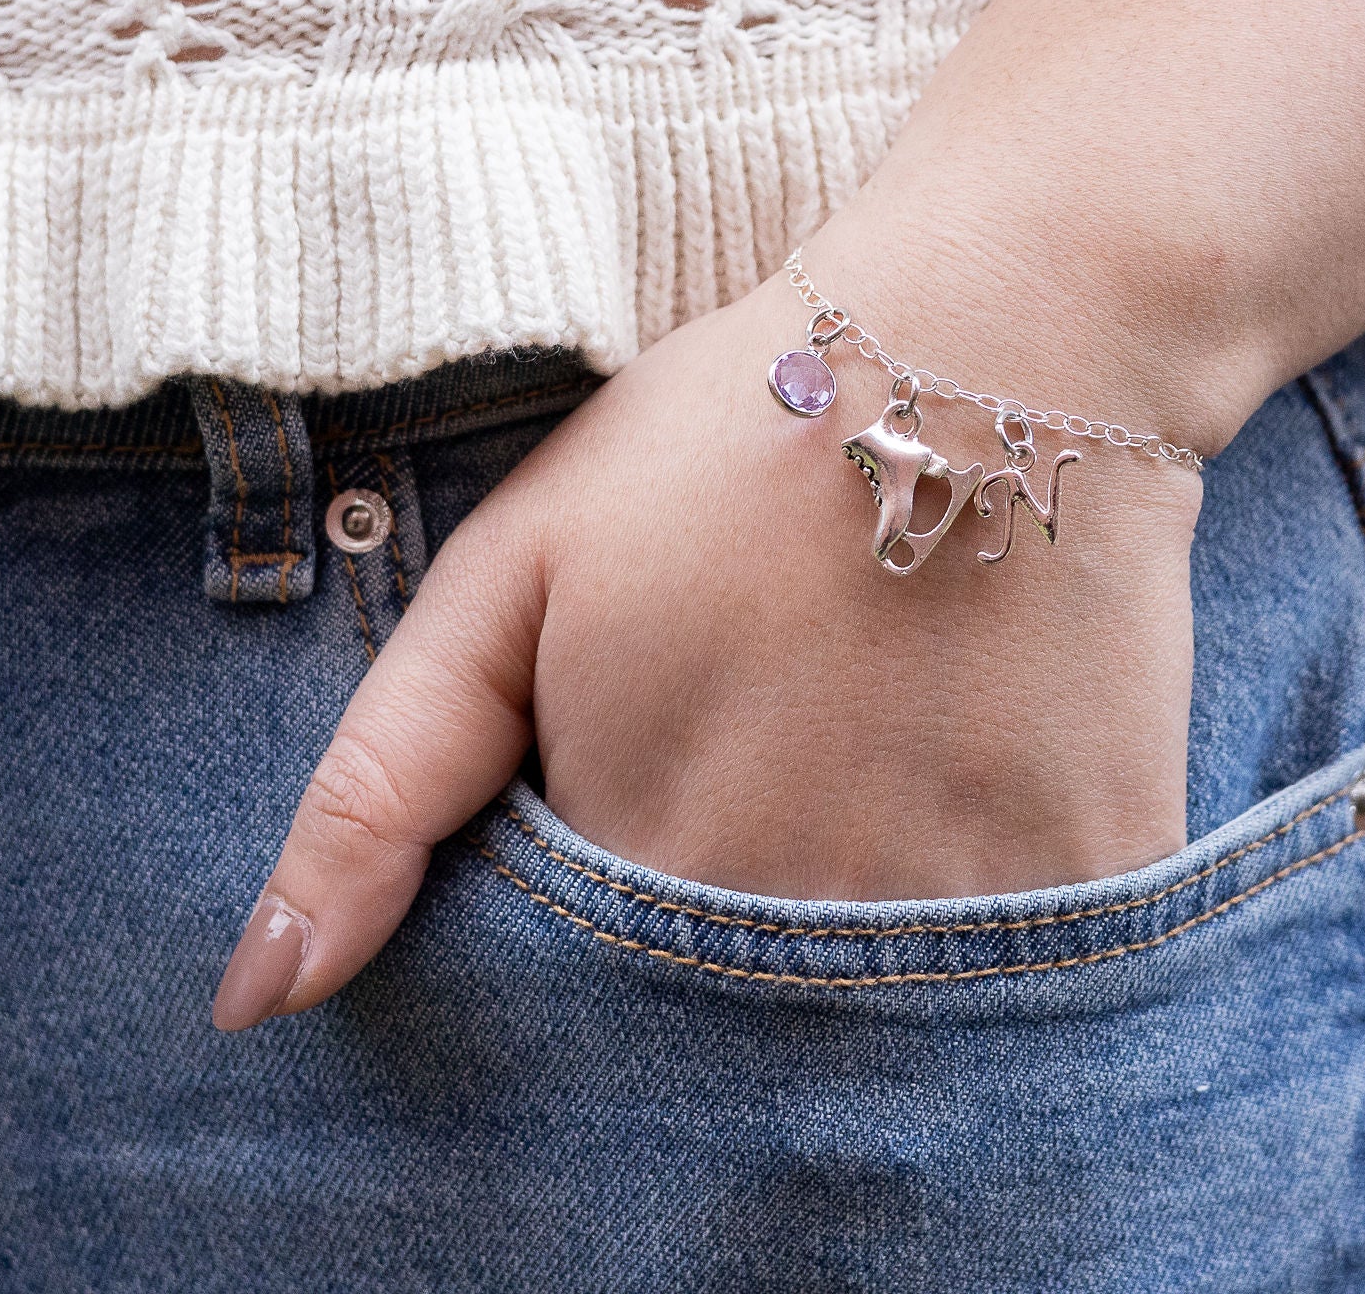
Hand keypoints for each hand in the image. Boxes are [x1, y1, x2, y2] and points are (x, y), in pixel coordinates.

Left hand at [210, 266, 1200, 1028]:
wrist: (1002, 332)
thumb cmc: (734, 433)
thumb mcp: (516, 570)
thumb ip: (383, 786)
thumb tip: (260, 998)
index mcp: (642, 853)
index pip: (586, 1014)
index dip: (603, 922)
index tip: (658, 788)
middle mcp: (805, 915)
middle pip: (734, 1033)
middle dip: (728, 916)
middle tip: (773, 749)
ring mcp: (970, 903)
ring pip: (882, 1018)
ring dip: (859, 917)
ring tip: (871, 747)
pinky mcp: (1104, 867)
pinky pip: (1032, 971)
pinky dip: (992, 900)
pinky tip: (976, 758)